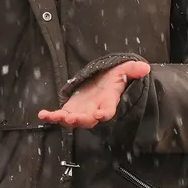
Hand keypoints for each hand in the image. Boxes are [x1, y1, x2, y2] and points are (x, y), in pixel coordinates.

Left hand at [37, 60, 151, 128]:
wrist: (102, 83)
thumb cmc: (113, 78)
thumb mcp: (123, 70)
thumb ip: (132, 70)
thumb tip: (145, 67)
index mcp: (108, 101)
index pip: (108, 110)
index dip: (105, 113)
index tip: (102, 115)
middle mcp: (94, 110)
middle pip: (88, 119)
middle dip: (80, 119)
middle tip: (72, 119)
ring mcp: (81, 111)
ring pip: (73, 120)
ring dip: (64, 120)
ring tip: (56, 117)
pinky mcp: (70, 109)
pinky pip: (60, 115)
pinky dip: (51, 116)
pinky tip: (43, 114)